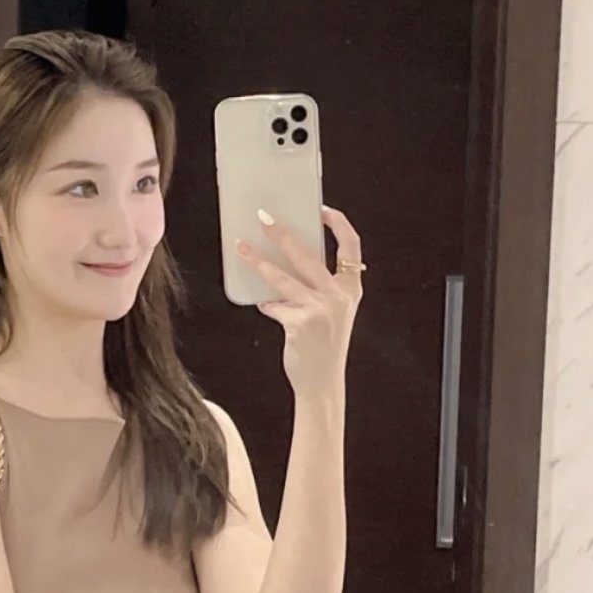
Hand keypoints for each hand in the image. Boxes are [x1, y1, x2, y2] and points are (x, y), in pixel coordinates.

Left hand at [235, 204, 363, 400]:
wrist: (322, 383)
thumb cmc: (324, 346)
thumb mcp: (332, 313)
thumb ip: (317, 289)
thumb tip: (283, 265)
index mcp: (351, 289)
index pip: (351, 247)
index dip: (338, 224)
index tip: (320, 209)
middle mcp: (338, 295)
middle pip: (307, 254)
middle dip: (282, 233)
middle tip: (263, 217)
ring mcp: (319, 309)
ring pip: (281, 277)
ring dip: (258, 261)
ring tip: (241, 247)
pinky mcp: (300, 323)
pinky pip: (274, 305)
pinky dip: (267, 304)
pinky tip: (264, 305)